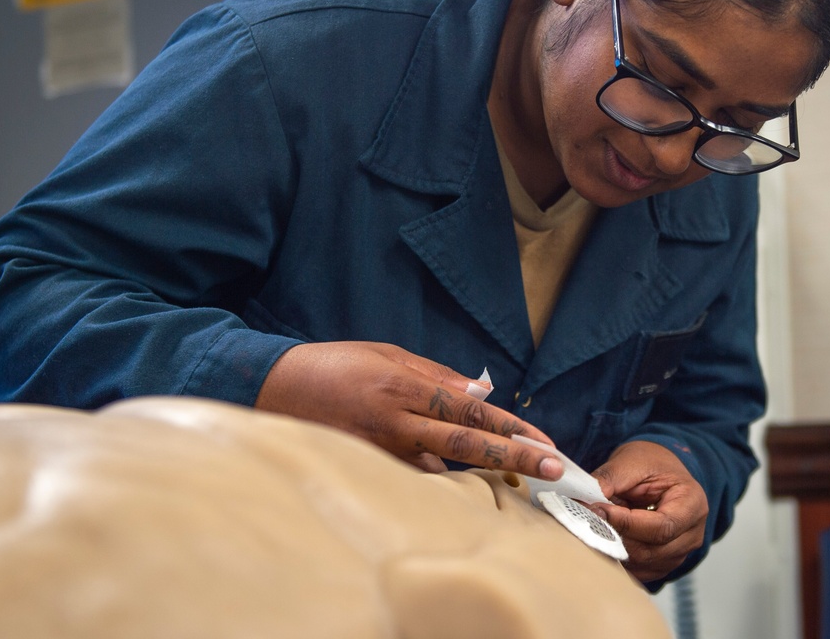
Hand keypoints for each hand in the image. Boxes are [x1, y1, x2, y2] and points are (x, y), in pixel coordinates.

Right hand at [255, 341, 563, 479]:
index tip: (545, 443)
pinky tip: (451, 472)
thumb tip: (478, 392)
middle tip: (554, 470)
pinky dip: (436, 473)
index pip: (471, 409)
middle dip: (515, 457)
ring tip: (516, 475)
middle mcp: (397, 422)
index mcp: (405, 387)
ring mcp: (382, 449)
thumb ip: (435, 376)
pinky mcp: (368, 466)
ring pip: (444, 468)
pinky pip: (413, 476)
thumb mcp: (387, 354)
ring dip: (480, 472)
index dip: (511, 428)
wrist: (275, 387)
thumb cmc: (334, 365)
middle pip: (467, 443)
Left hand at [590, 441, 707, 581]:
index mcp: (692, 503)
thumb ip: (608, 480)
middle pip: (652, 550)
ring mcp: (680, 552)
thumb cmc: (651, 463)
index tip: (598, 510)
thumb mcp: (630, 461)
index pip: (662, 526)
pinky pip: (639, 570)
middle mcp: (692, 533)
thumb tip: (584, 502)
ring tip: (591, 528)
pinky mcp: (664, 562)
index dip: (626, 523)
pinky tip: (600, 540)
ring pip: (643, 563)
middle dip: (616, 537)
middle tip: (586, 520)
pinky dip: (617, 558)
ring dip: (613, 548)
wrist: (659, 470)